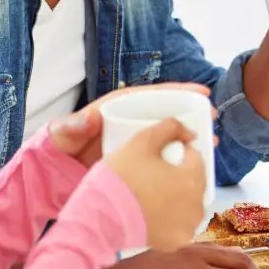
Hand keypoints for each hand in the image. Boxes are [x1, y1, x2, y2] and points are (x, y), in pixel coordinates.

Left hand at [48, 82, 211, 167]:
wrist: (56, 175)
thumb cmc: (60, 149)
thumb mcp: (63, 136)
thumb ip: (72, 126)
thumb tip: (90, 117)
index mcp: (116, 108)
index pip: (151, 95)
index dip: (177, 92)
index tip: (200, 93)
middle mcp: (129, 122)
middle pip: (165, 113)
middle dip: (191, 113)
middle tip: (213, 117)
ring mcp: (135, 142)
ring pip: (167, 135)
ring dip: (189, 137)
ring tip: (212, 143)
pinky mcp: (138, 161)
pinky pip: (162, 157)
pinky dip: (178, 160)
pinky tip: (195, 168)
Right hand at [100, 118, 205, 251]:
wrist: (100, 217)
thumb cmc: (121, 177)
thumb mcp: (142, 140)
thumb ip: (170, 127)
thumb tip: (189, 132)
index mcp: (193, 179)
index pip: (195, 157)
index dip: (178, 152)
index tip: (159, 155)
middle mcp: (197, 206)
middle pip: (194, 181)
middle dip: (179, 174)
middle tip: (152, 173)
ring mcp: (187, 227)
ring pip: (189, 203)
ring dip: (177, 196)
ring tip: (151, 193)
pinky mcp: (175, 243)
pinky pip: (179, 224)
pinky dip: (170, 218)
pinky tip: (151, 212)